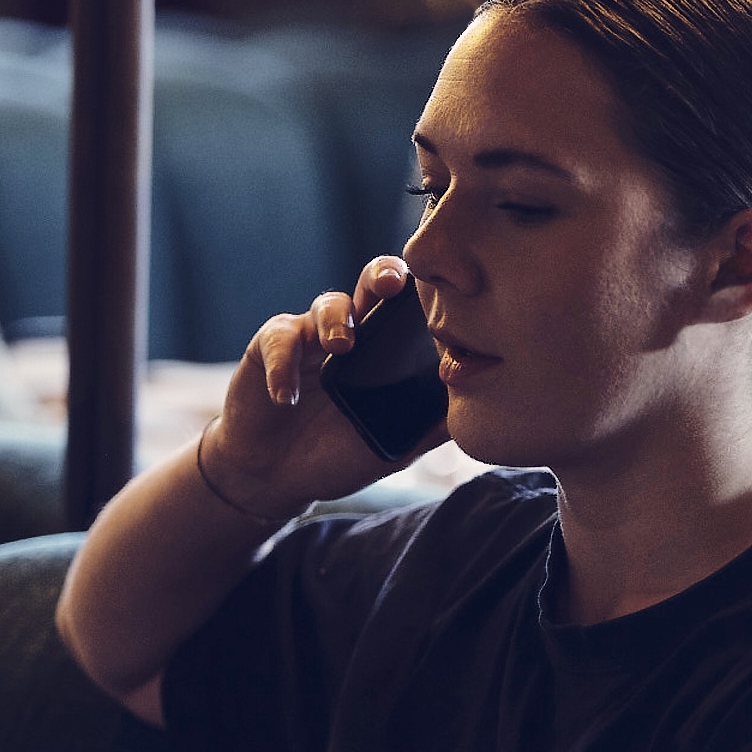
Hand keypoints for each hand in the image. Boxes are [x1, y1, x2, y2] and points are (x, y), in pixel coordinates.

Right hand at [204, 257, 438, 518]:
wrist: (276, 476)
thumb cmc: (338, 453)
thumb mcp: (392, 445)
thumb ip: (430, 427)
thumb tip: (482, 415)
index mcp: (389, 348)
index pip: (412, 307)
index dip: (426, 293)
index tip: (444, 297)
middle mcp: (355, 331)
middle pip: (372, 283)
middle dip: (384, 275)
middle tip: (393, 285)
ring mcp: (312, 336)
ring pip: (329, 304)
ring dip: (337, 320)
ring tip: (341, 346)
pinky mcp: (270, 348)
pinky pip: (279, 340)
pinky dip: (283, 366)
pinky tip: (287, 397)